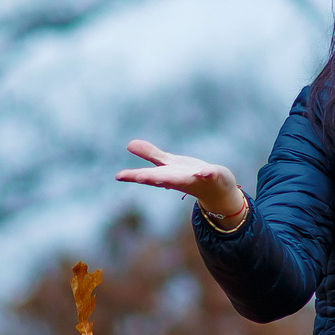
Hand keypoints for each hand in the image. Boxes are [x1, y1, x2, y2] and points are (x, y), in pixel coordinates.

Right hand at [116, 139, 249, 223]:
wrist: (216, 189)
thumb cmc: (189, 175)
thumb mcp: (169, 163)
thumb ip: (151, 155)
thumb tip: (129, 144)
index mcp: (167, 176)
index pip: (148, 176)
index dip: (134, 176)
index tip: (119, 176)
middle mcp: (179, 180)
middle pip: (164, 179)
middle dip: (152, 178)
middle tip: (138, 177)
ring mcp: (196, 179)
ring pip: (184, 180)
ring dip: (176, 179)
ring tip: (163, 178)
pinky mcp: (213, 176)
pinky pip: (210, 175)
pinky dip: (207, 174)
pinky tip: (205, 172)